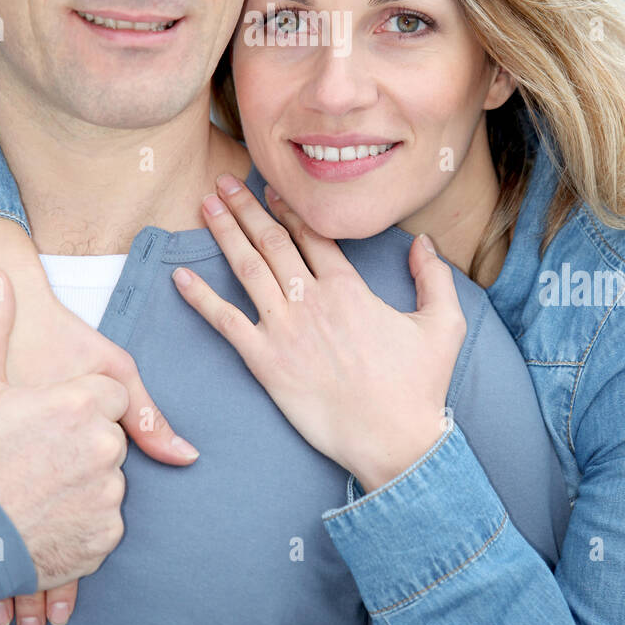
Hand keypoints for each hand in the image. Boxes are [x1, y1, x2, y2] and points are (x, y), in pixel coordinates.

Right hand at [0, 201, 199, 624]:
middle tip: (38, 454)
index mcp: (80, 404)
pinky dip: (84, 518)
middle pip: (111, 435)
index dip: (80, 403)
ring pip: (110, 477)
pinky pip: (105, 518)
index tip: (50, 417)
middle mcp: (104, 447)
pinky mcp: (104, 538)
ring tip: (39, 486)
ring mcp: (107, 495)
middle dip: (84, 441)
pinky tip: (47, 514)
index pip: (110, 394)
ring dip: (85, 479)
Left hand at [170, 175, 466, 492]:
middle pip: (272, 241)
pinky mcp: (266, 362)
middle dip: (245, 207)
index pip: (311, 234)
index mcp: (349, 288)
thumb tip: (424, 242)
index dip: (287, 208)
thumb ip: (434, 278)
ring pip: (247, 269)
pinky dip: (201, 298)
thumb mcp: (444, 325)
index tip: (269, 189)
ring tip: (206, 204)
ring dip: (225, 233)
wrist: (394, 441)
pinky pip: (225, 323)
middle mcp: (312, 300)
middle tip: (223, 183)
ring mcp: (285, 330)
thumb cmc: (419, 387)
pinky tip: (180, 276)